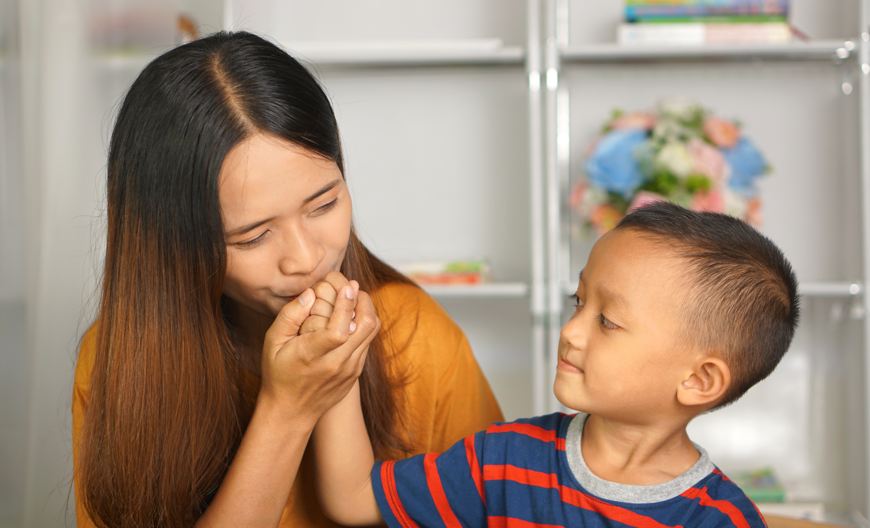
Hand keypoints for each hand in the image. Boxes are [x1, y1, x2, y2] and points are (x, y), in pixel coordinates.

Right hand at [259, 280, 380, 425]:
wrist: (291, 411)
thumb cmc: (278, 373)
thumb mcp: (272, 343)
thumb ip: (290, 316)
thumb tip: (310, 293)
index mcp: (313, 356)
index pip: (339, 329)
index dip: (347, 305)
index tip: (348, 285)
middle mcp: (337, 364)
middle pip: (365, 326)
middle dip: (363, 300)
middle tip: (351, 287)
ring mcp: (350, 370)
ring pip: (371, 332)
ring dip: (366, 310)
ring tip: (353, 298)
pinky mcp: (356, 372)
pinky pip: (367, 342)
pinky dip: (364, 324)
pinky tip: (351, 317)